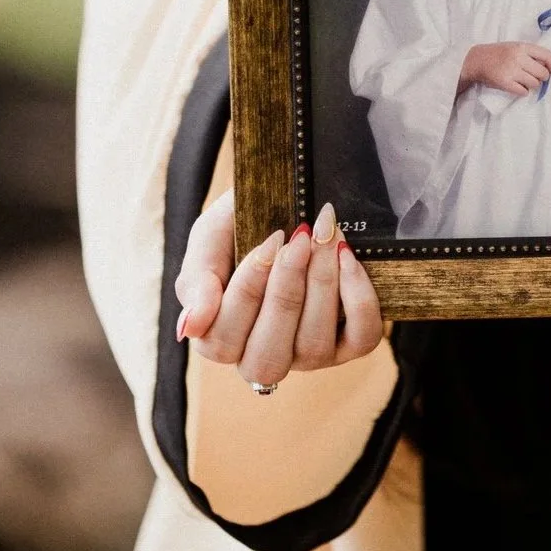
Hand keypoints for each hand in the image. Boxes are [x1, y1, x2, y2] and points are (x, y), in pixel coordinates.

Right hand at [175, 195, 382, 388]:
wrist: (291, 195)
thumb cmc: (242, 224)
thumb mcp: (210, 238)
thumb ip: (196, 280)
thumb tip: (189, 329)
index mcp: (222, 338)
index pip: (222, 340)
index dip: (247, 291)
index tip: (269, 240)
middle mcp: (264, 355)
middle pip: (267, 354)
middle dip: (286, 291)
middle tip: (299, 238)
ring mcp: (309, 355)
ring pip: (313, 346)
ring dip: (322, 285)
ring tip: (325, 235)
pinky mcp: (351, 343)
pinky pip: (361, 336)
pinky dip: (357, 297)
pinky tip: (347, 257)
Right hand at [460, 40, 550, 95]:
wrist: (476, 60)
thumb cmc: (499, 53)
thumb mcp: (514, 47)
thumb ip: (530, 53)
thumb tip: (550, 66)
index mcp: (522, 47)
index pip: (547, 55)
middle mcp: (518, 58)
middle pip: (543, 73)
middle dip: (542, 77)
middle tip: (536, 77)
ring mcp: (511, 71)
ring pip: (535, 83)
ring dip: (532, 85)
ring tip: (525, 82)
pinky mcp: (505, 83)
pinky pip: (523, 92)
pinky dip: (523, 91)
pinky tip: (518, 87)